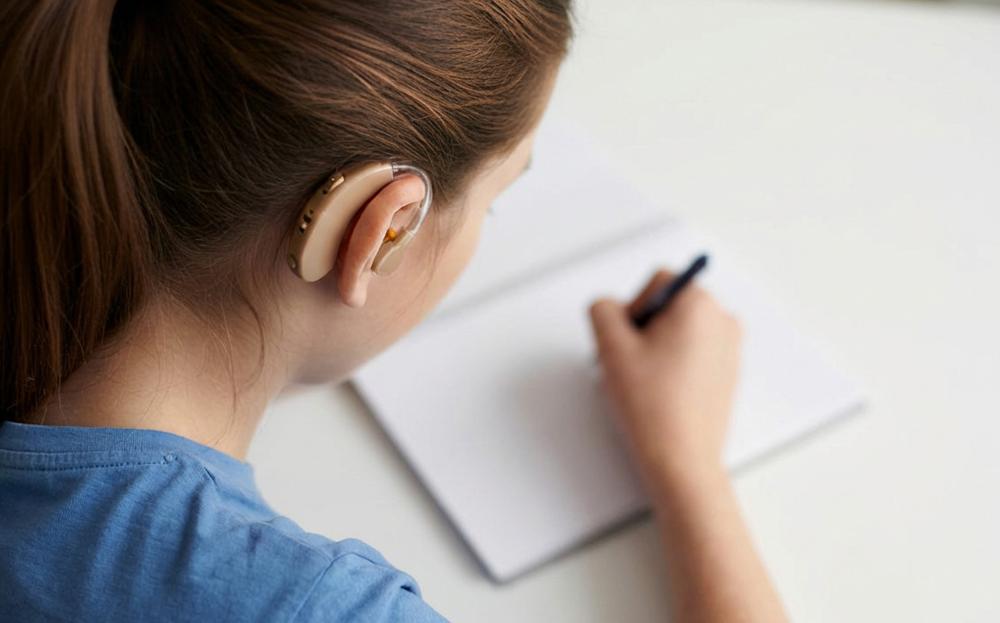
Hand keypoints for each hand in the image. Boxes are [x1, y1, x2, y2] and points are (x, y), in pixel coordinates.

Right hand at [588, 269, 741, 487]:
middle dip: (644, 329)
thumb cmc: (653, 408)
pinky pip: (692, 354)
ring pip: (679, 331)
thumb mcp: (611, 347)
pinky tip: (659, 393)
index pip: (658, 282)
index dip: (633, 309)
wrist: (681, 460)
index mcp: (700, 305)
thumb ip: (603, 311)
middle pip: (670, 305)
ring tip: (645, 382)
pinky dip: (672, 366)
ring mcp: (729, 349)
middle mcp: (722, 321)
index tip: (627, 341)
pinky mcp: (726, 374)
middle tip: (632, 363)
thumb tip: (609, 308)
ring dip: (656, 348)